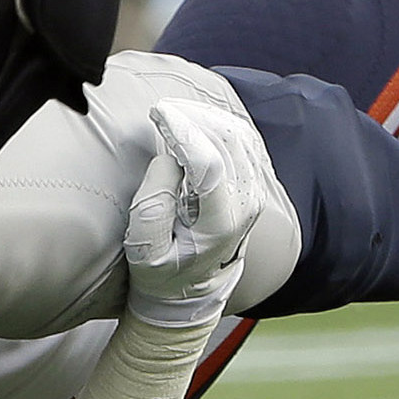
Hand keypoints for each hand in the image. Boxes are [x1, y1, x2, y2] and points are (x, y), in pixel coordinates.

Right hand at [123, 97, 265, 328]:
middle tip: (160, 109)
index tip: (157, 112)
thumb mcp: (145, 250)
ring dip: (205, 116)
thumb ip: (153, 205)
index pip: (210, 163)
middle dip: (192, 116)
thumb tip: (168, 158)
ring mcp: (254, 192)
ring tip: (174, 111)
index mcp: (222, 224)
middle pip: (228, 142)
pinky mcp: (253, 183)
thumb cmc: (162, 270)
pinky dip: (219, 122)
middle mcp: (247, 205)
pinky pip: (244, 140)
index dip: (184, 131)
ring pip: (239, 135)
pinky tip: (195, 118)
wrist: (191, 289)